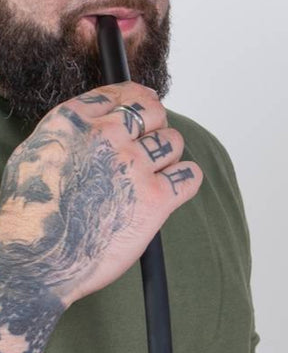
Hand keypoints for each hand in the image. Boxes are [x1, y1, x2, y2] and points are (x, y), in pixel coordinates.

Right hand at [0, 83, 201, 305]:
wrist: (35, 259)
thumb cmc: (31, 215)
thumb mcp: (37, 155)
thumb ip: (72, 134)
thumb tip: (103, 122)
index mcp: (73, 122)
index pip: (121, 93)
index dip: (137, 100)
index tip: (146, 105)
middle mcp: (105, 137)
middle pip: (153, 112)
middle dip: (156, 125)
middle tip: (151, 144)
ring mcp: (133, 166)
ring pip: (173, 142)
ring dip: (168, 156)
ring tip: (152, 175)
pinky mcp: (156, 198)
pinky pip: (190, 175)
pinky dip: (186, 181)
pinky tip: (173, 189)